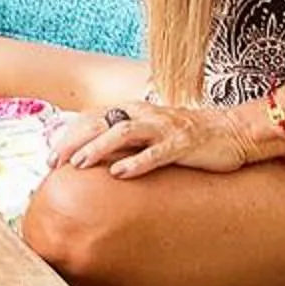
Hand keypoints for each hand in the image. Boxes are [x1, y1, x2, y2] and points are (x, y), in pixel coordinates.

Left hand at [60, 99, 263, 177]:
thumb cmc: (189, 136)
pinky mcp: (185, 144)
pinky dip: (136, 163)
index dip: (68, 136)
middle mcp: (146, 115)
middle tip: (53, 164)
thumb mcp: (152, 133)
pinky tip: (119, 174)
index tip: (50, 158)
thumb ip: (126, 140)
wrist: (234, 131)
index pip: (92, 119)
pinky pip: (157, 153)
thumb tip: (96, 159)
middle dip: (73, 143)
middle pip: (100, 124)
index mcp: (135, 111)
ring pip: (123, 133)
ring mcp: (165, 128)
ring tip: (78, 165)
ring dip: (97, 148)